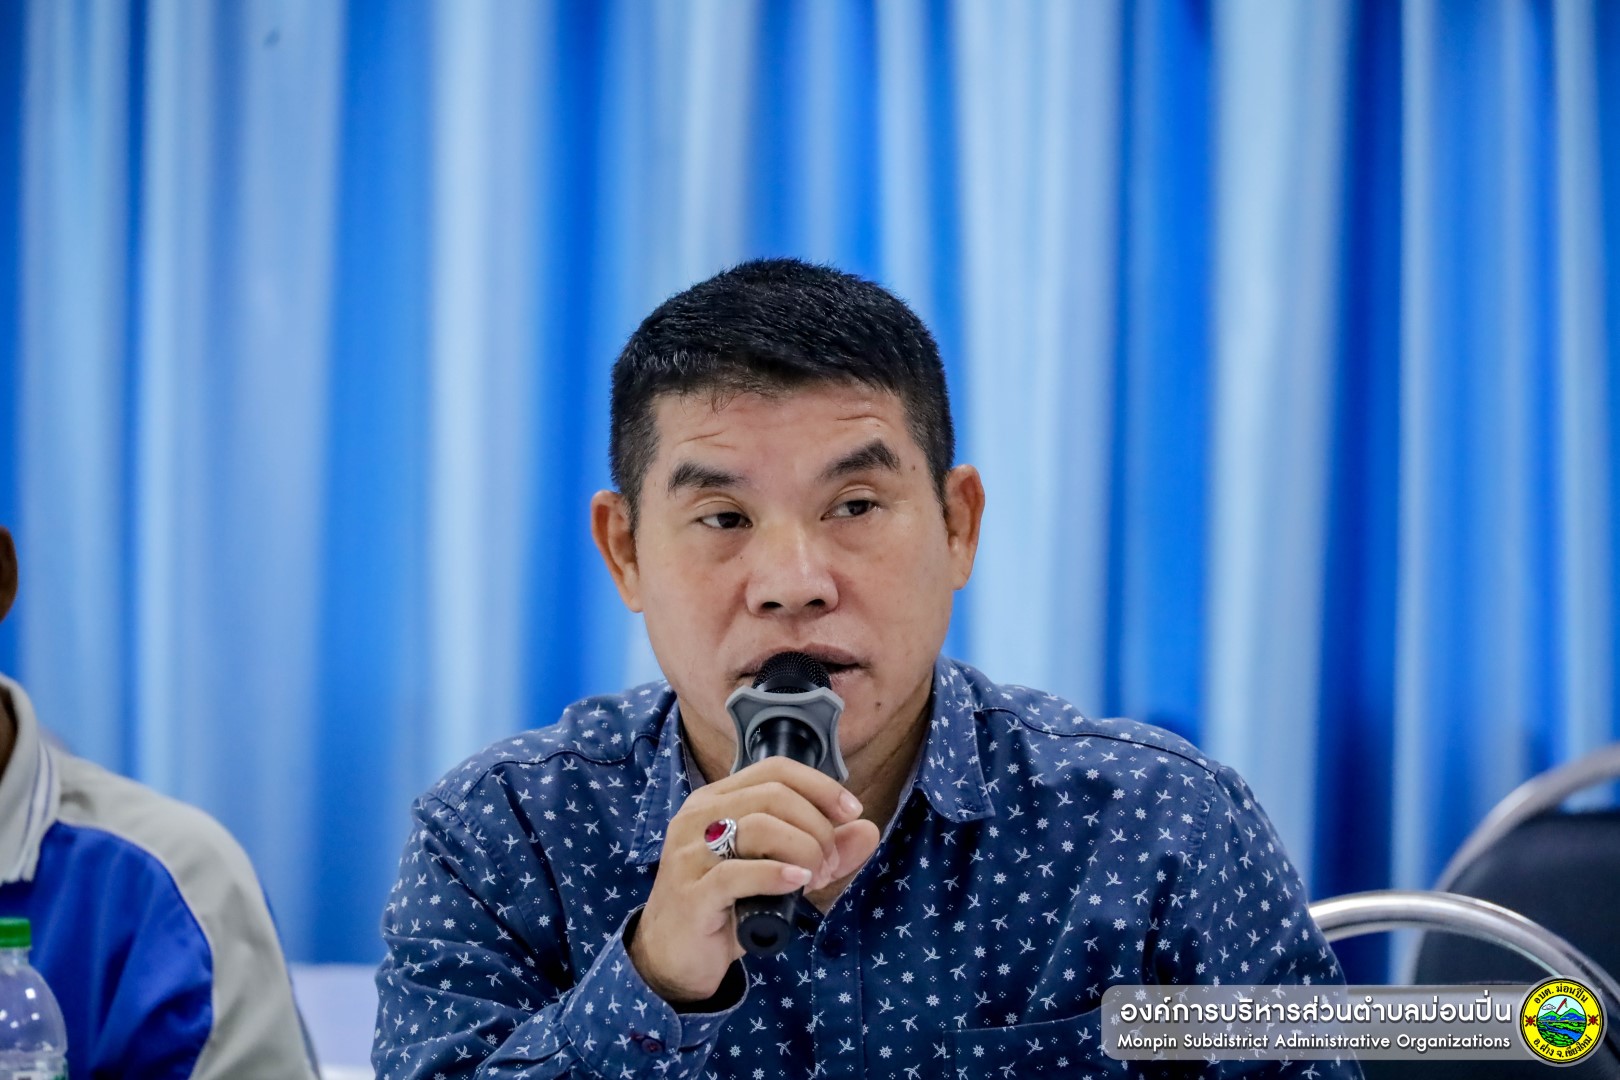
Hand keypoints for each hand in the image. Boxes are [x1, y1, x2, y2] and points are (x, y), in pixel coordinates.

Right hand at [627, 756, 880, 1003]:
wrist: (676, 957)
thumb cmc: (727, 906)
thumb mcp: (778, 872)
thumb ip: (822, 849)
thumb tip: (868, 830)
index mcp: (716, 800)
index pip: (775, 769)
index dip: (820, 786)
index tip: (852, 812)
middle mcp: (698, 816)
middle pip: (773, 797)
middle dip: (817, 828)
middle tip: (831, 865)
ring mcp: (689, 853)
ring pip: (758, 828)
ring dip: (803, 850)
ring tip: (816, 878)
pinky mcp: (690, 893)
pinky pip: (736, 873)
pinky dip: (775, 874)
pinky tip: (797, 883)